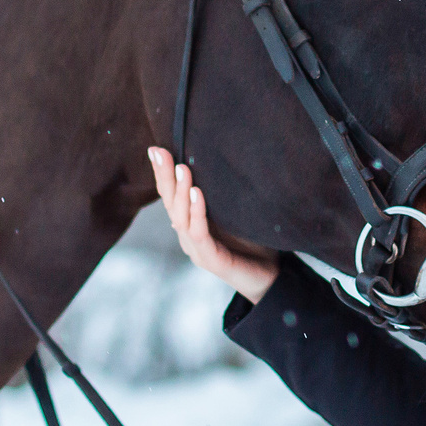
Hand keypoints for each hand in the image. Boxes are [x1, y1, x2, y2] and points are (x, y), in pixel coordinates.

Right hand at [148, 147, 277, 303]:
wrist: (270, 276)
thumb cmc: (253, 241)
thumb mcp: (234, 211)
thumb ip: (222, 193)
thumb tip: (218, 157)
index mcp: (190, 225)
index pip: (171, 196)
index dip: (162, 174)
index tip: (155, 149)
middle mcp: (188, 236)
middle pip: (170, 204)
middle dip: (164, 177)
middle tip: (160, 152)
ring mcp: (197, 249)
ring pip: (181, 217)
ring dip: (180, 192)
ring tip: (181, 168)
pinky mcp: (211, 259)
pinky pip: (200, 233)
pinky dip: (197, 212)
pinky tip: (197, 193)